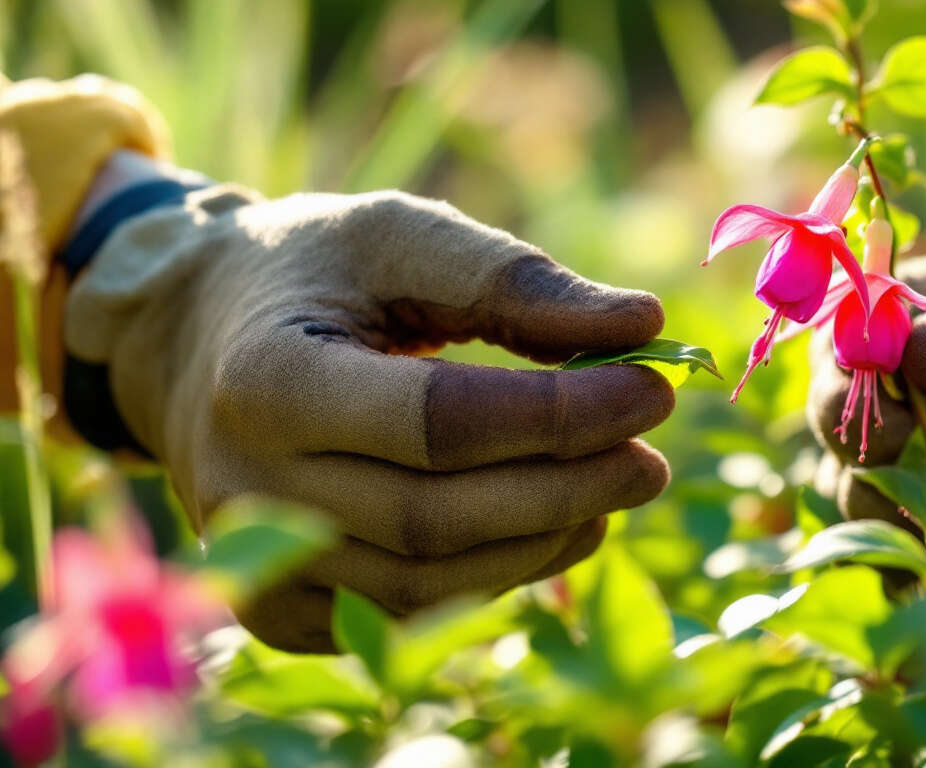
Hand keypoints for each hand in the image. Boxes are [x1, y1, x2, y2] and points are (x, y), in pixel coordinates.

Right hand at [65, 186, 674, 650]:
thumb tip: (646, 322)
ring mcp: (257, 563)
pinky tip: (554, 525)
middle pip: (438, 518)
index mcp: (267, 379)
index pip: (437, 422)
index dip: (557, 416)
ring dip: (545, 542)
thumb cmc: (314, 274)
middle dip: (568, 488)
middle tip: (654, 457)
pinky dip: (499, 575)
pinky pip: (409, 614)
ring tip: (616, 487)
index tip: (651, 388)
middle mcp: (246, 487)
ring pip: (430, 586)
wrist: (195, 341)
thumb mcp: (400, 236)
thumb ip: (515, 279)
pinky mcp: (281, 609)